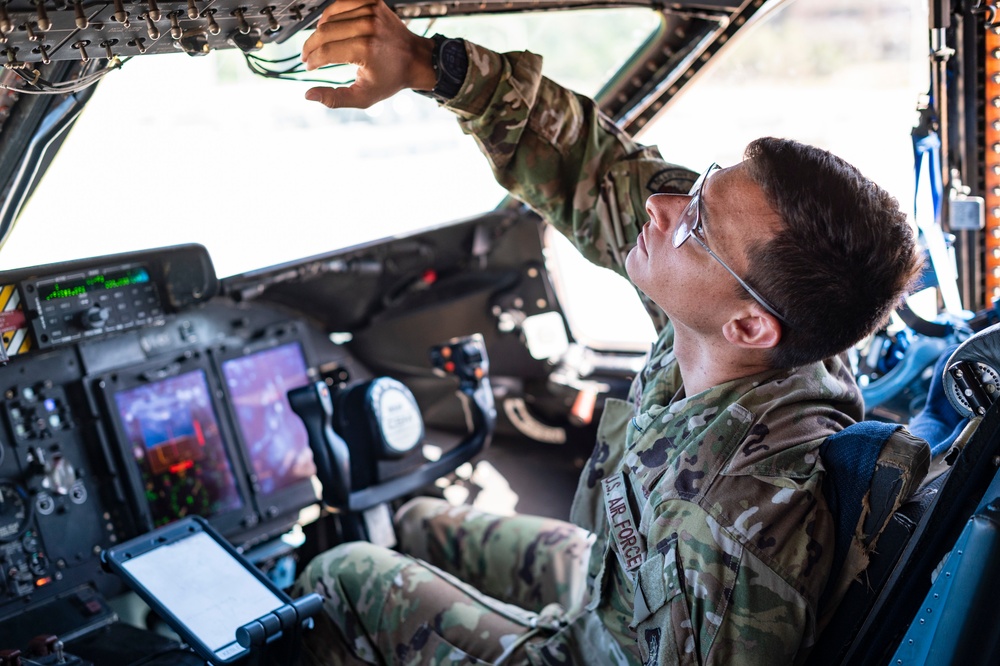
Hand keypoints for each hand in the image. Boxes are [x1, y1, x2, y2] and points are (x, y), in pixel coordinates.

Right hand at [301, 0, 436, 108]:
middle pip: (323, 32)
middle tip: (308, 56)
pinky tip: (330, 27)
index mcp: (365, 50)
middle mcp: (368, 27)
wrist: (415, 59)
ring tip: (319, 44)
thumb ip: (335, 99)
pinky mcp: (372, 2)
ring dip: (319, 32)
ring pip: (329, 17)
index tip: (309, 66)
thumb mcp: (364, 97)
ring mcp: (371, 11)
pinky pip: (340, 4)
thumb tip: (309, 95)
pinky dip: (331, 15)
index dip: (312, 60)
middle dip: (310, 46)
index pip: (325, 51)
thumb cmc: (391, 79)